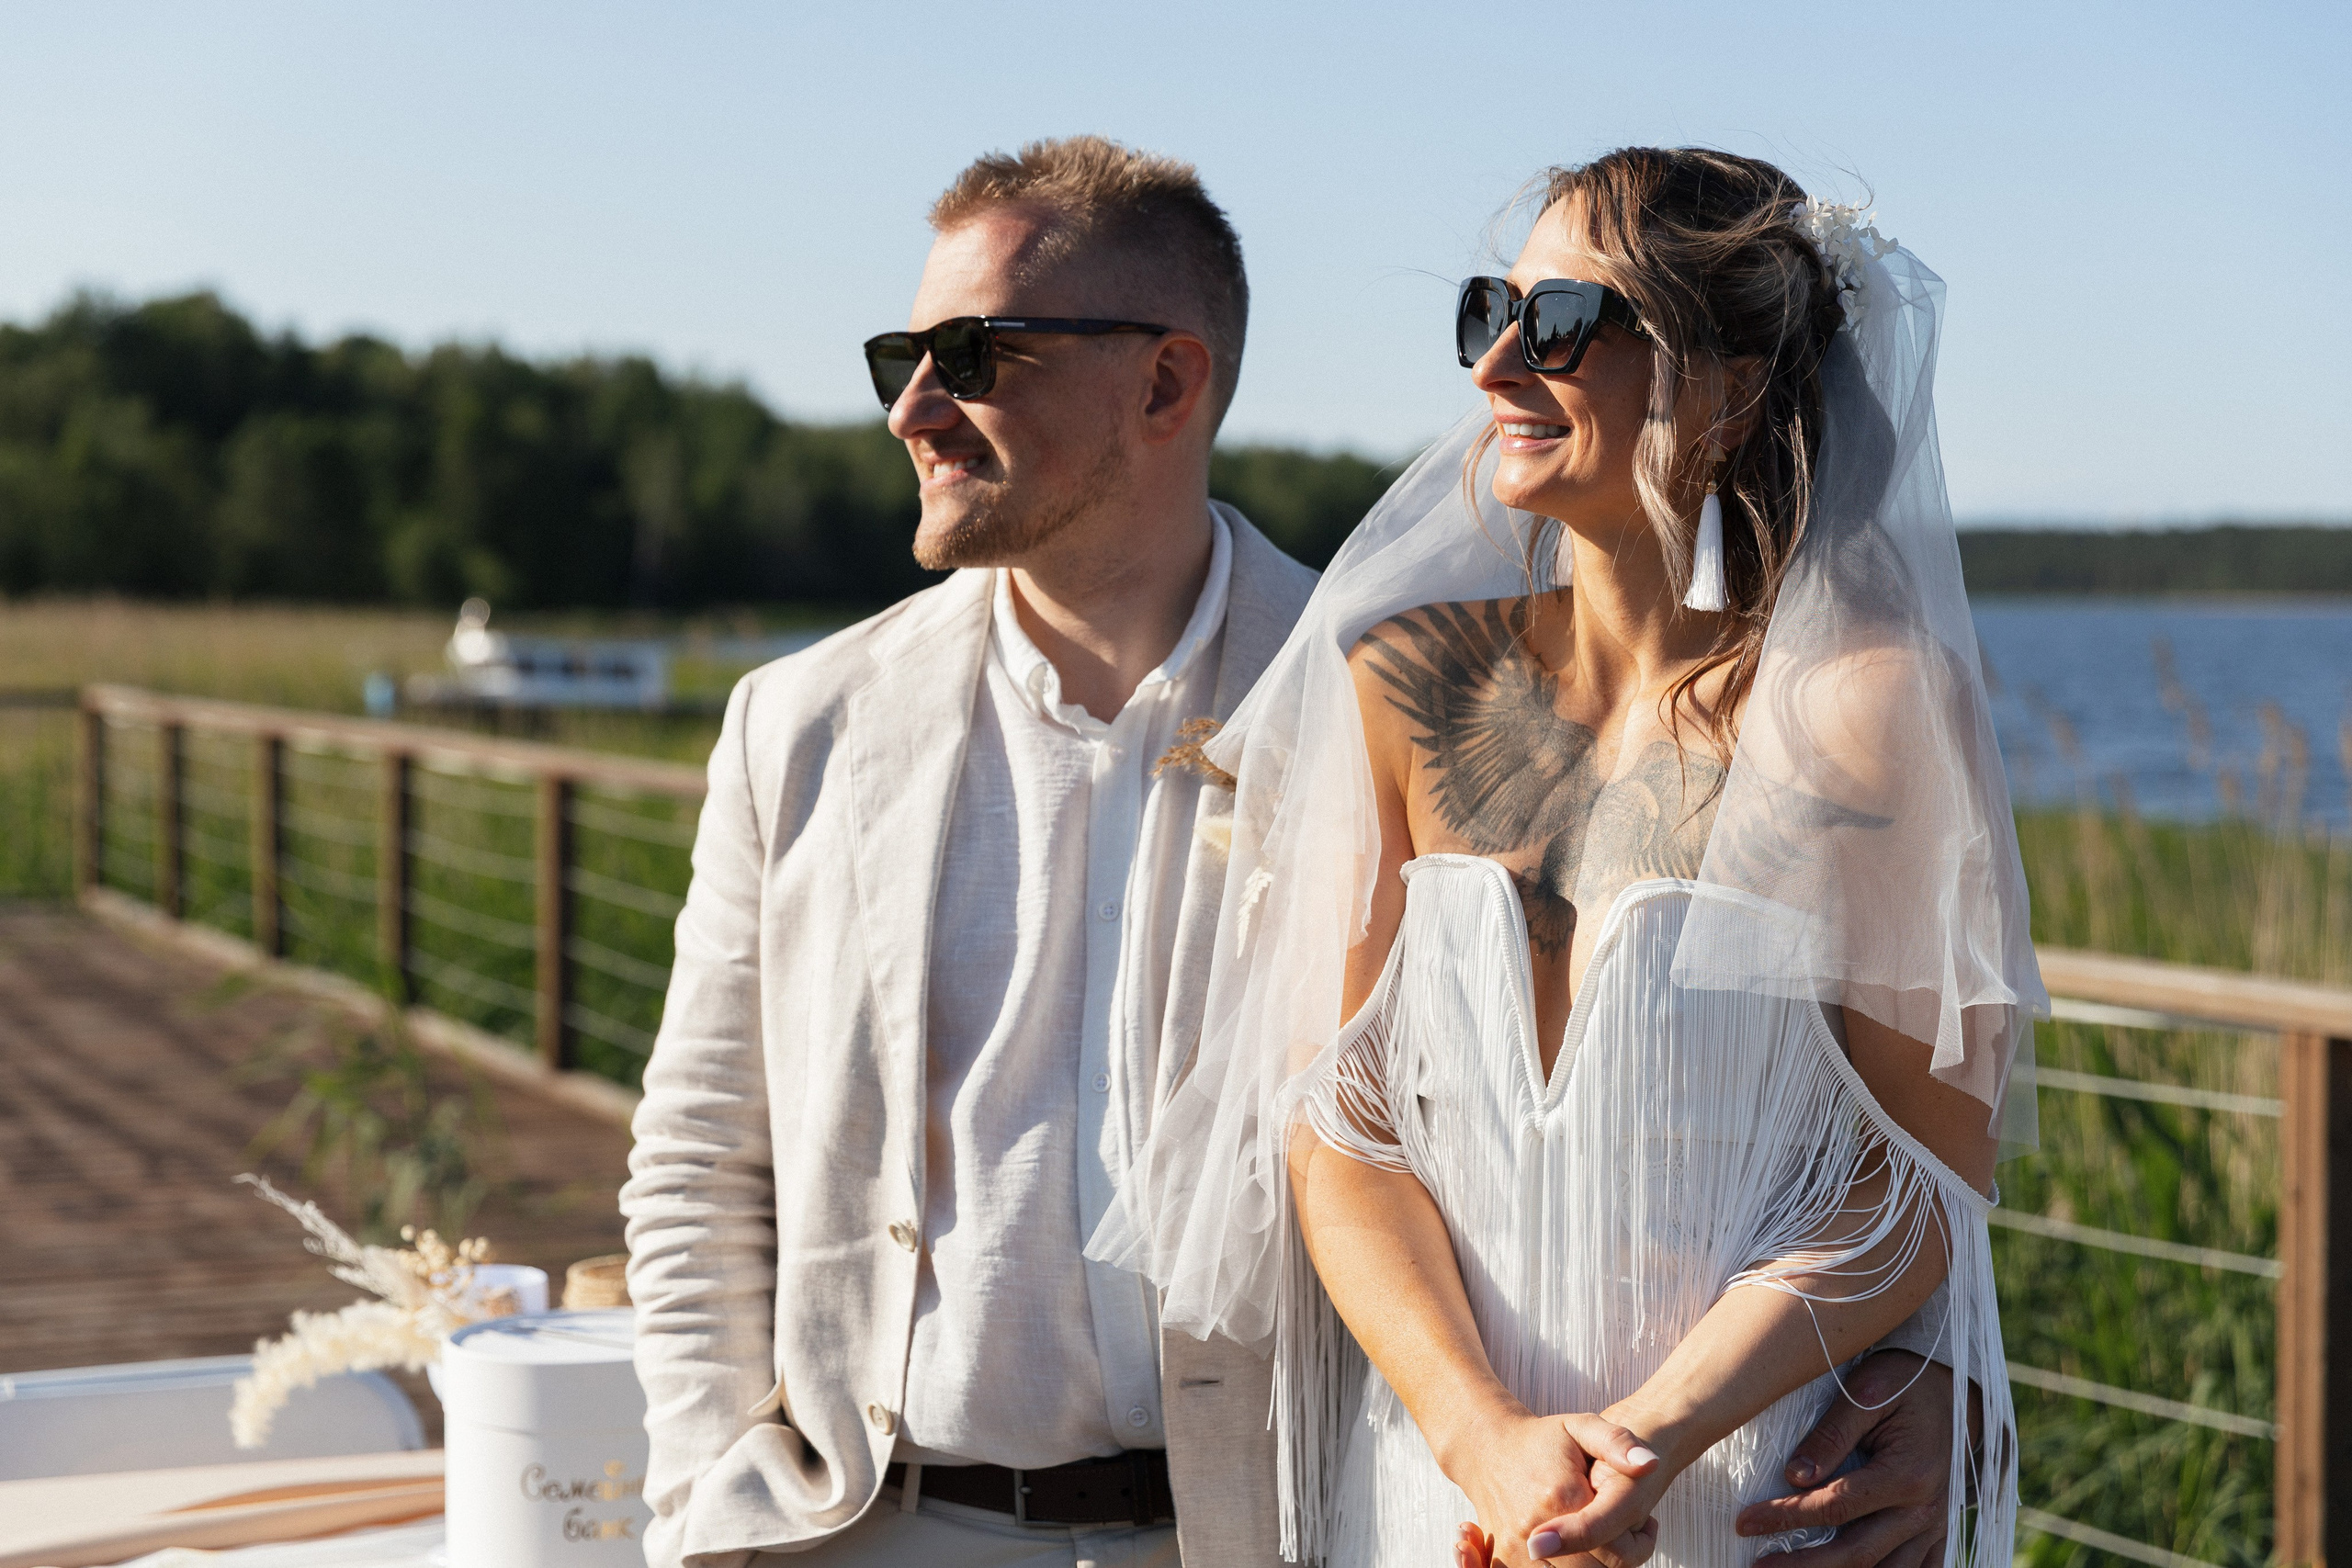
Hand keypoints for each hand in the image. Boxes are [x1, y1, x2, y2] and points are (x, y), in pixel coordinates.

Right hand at [1446, 1409, 1661, 1567]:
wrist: (1488, 1448)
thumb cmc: (1541, 1440)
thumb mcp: (1582, 1427)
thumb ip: (1618, 1443)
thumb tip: (1650, 1464)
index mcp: (1560, 1496)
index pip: (1617, 1548)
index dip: (1636, 1542)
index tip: (1641, 1525)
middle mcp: (1533, 1527)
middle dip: (1614, 1555)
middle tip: (1619, 1532)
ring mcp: (1514, 1548)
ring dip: (1589, 1564)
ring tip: (1597, 1540)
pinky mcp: (1503, 1558)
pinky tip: (1568, 1553)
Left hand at [1733, 1352, 1956, 1567]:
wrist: (1954, 1388)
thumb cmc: (1906, 1384)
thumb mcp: (1866, 1395)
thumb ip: (1831, 1435)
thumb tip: (1794, 1476)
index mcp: (1906, 1475)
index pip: (1835, 1506)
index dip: (1786, 1517)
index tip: (1746, 1522)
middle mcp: (1924, 1510)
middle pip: (1857, 1553)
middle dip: (1803, 1565)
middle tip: (1758, 1566)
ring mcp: (1935, 1526)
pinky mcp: (1938, 1531)